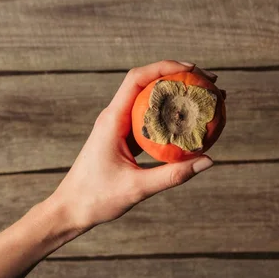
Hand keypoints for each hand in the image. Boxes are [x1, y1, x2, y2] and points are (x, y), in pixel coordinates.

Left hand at [50, 60, 218, 233]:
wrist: (70, 210)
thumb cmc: (96, 199)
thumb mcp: (138, 188)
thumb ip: (173, 175)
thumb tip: (208, 161)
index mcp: (112, 119)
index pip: (137, 79)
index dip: (164, 67)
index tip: (192, 69)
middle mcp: (114, 116)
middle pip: (147, 82)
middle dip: (177, 77)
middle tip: (208, 82)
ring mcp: (118, 125)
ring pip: (149, 100)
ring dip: (174, 94)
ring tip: (204, 98)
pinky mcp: (123, 137)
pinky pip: (149, 118)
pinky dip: (169, 115)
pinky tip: (188, 122)